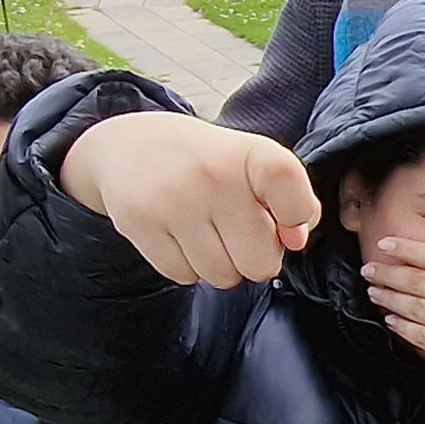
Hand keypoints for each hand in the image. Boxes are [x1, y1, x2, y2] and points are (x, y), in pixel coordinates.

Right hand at [56, 112, 319, 285]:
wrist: (127, 146)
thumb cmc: (206, 163)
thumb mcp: (252, 163)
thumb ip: (290, 199)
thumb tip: (297, 240)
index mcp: (250, 153)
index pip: (293, 194)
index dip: (296, 217)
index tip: (286, 219)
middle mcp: (213, 175)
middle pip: (260, 263)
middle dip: (255, 258)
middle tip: (237, 233)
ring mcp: (175, 201)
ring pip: (222, 277)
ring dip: (220, 265)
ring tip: (205, 231)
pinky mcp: (142, 224)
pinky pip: (184, 277)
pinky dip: (187, 266)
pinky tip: (179, 236)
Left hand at [364, 240, 424, 409]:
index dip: (410, 249)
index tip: (389, 244)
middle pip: (419, 278)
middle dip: (390, 271)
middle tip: (370, 267)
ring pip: (413, 304)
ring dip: (389, 296)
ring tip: (373, 290)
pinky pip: (418, 334)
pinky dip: (401, 326)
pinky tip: (390, 320)